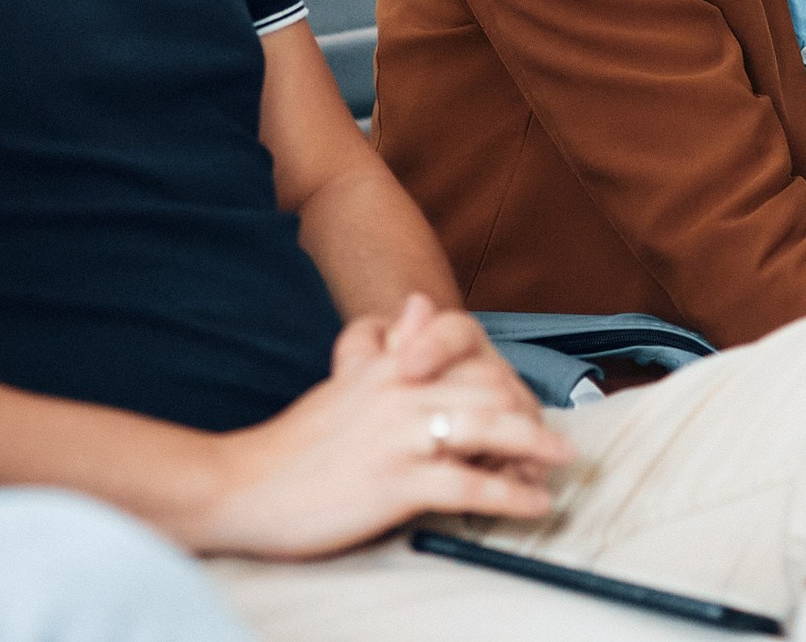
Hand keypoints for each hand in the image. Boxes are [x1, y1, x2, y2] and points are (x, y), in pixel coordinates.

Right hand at [181, 294, 573, 559]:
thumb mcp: (343, 379)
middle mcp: (400, 392)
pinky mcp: (396, 483)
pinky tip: (534, 503)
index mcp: (388, 365)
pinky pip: (471, 485)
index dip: (504, 377)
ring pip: (490, 428)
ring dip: (536, 448)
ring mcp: (400, 437)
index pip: (466, 352)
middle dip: (529, 414)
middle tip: (550, 442)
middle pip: (490, 388)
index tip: (522, 405)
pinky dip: (512, 495)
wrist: (244, 483)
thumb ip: (382, 341)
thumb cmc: (295, 442)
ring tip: (561, 463)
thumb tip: (417, 302)